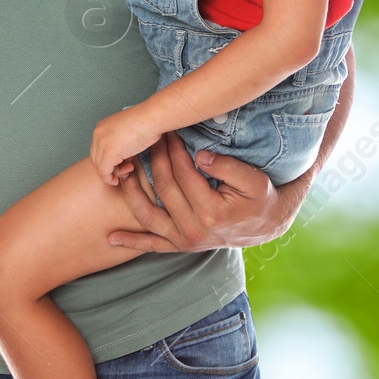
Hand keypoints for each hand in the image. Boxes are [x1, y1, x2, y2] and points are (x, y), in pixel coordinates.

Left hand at [90, 104, 165, 184]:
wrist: (151, 119)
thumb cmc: (145, 123)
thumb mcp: (126, 133)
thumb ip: (119, 144)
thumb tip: (120, 159)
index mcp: (101, 127)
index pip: (98, 150)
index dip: (110, 160)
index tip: (124, 163)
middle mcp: (97, 134)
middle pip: (97, 159)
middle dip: (110, 168)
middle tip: (127, 168)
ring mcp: (101, 143)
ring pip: (100, 167)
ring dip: (114, 173)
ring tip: (129, 169)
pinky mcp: (108, 153)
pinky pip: (104, 172)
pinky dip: (111, 179)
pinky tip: (122, 177)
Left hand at [107, 132, 300, 252]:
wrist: (266, 226)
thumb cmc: (259, 199)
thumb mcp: (253, 180)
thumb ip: (228, 167)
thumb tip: (200, 156)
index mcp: (212, 212)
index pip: (183, 174)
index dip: (174, 150)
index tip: (168, 132)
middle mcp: (194, 230)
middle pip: (164, 188)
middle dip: (154, 159)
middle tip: (149, 139)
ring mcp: (185, 240)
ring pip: (148, 215)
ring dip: (131, 193)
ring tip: (120, 172)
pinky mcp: (180, 246)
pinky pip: (152, 245)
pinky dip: (132, 242)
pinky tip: (111, 238)